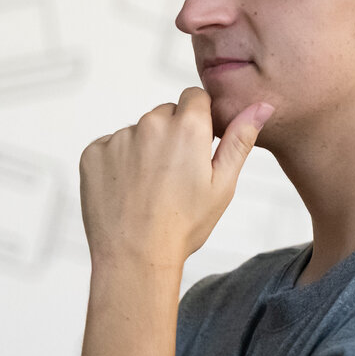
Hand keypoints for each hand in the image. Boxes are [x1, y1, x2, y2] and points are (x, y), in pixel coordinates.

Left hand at [79, 88, 272, 269]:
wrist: (135, 258)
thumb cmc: (184, 225)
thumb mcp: (223, 184)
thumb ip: (240, 139)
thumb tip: (261, 105)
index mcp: (188, 126)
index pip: (194, 97)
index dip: (200, 120)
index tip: (197, 148)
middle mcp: (150, 123)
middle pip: (165, 114)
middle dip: (172, 136)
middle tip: (174, 177)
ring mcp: (118, 138)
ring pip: (138, 133)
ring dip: (144, 150)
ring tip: (150, 190)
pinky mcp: (93, 153)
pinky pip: (110, 147)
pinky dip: (117, 164)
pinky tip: (127, 191)